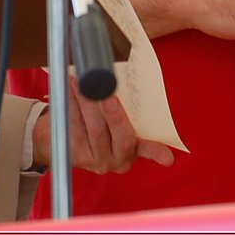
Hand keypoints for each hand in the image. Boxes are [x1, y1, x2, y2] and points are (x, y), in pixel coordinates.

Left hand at [31, 86, 174, 174]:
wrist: (67, 141)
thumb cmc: (101, 121)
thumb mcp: (118, 119)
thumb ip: (125, 106)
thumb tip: (117, 75)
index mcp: (134, 150)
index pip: (148, 150)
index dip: (157, 152)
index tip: (167, 159)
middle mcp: (116, 159)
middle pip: (120, 137)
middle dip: (114, 115)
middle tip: (109, 96)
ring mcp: (94, 160)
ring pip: (94, 129)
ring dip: (87, 102)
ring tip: (82, 81)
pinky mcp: (74, 155)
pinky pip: (74, 128)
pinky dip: (71, 105)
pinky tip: (69, 90)